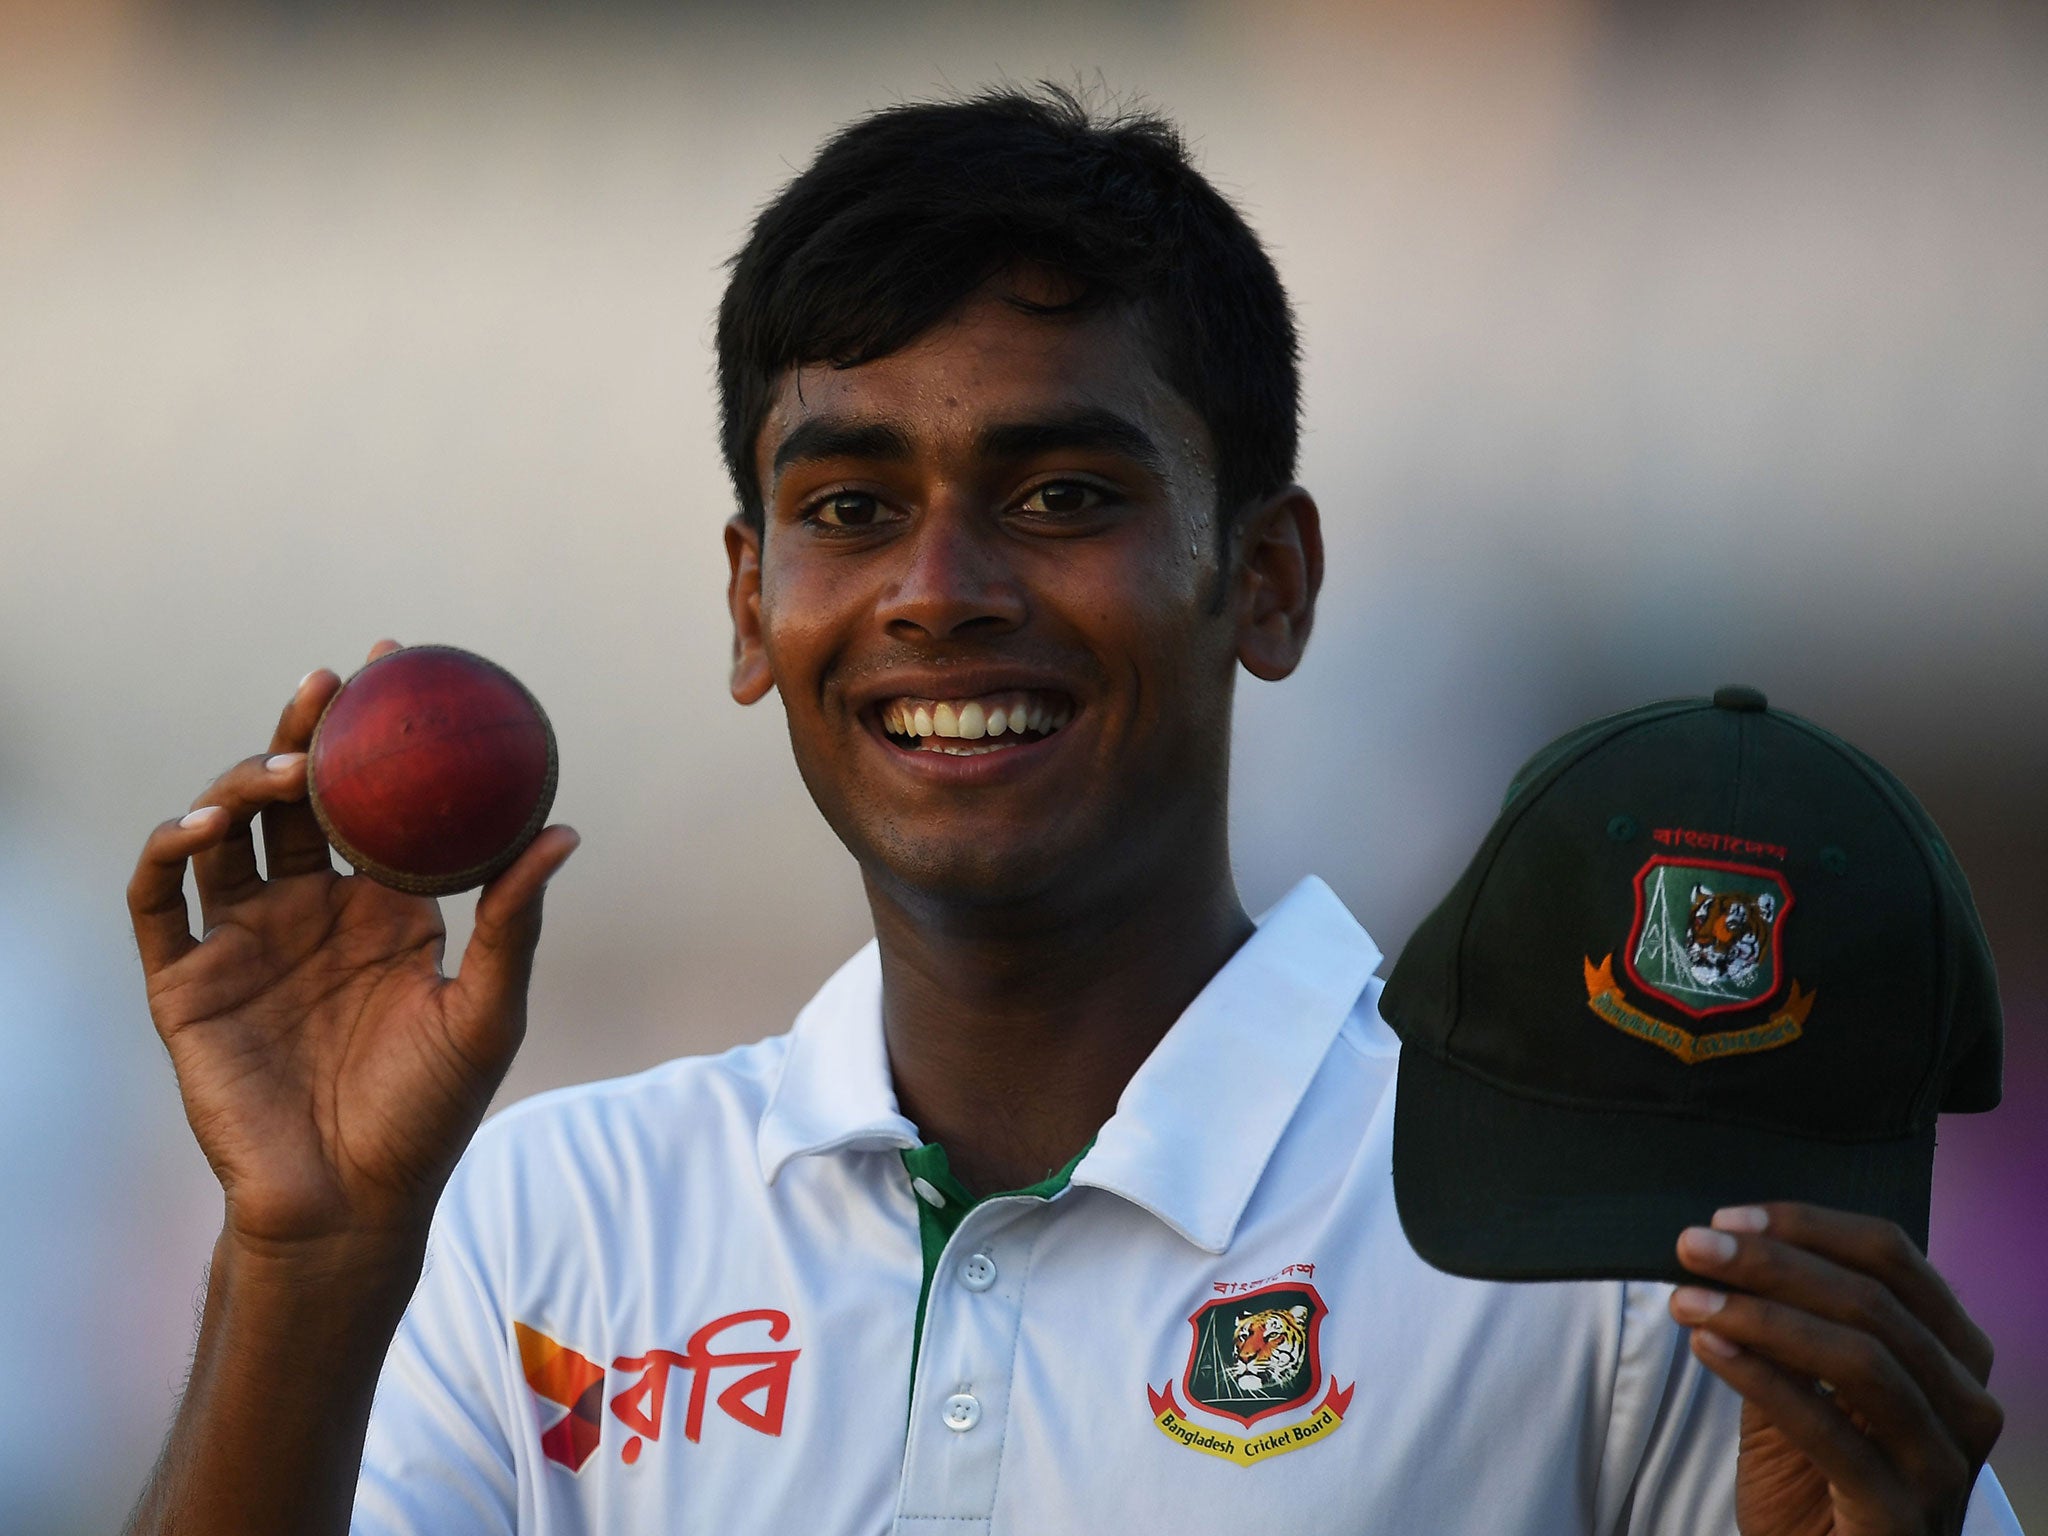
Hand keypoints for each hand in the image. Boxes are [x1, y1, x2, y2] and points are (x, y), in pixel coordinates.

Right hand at [128, 641, 579, 1256]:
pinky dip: (171, 851)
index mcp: (379, 908)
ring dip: (244, 783)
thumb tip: (563, 830)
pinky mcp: (184, 982)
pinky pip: (160, 900)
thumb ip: (513, 922)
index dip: (376, 734)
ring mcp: (241, 941)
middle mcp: (307, 911)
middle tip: (332, 684)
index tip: (400, 669)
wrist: (351, 1204)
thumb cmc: (428, 1114)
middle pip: (295, 798)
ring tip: (288, 767)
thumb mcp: (487, 1010)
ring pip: (226, 831)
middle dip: (306, 730)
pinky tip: (205, 825)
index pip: (373, 802)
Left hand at [1669, 1202, 2002, 1535]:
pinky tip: (1709, 1348)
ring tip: (1688, 1300)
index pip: (1893, 1257)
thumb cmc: (1820, 1472)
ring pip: (1860, 1360)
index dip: (1807, 1228)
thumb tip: (1724, 1247)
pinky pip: (1830, 1432)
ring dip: (1761, 1317)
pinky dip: (1764, 1380)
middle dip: (1772, 1264)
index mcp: (1953, 1352)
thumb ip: (1789, 1321)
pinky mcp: (1902, 1514)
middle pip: (1873, 1302)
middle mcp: (1966, 1403)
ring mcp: (1943, 1462)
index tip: (1727, 1220)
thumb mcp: (1807, 1383)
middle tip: (1692, 1247)